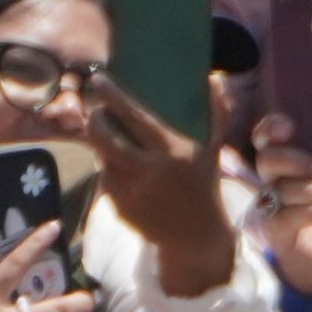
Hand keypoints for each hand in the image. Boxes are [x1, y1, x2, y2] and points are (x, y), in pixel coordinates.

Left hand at [85, 73, 235, 298]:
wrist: (195, 235)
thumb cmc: (203, 183)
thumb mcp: (213, 148)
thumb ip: (216, 111)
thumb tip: (213, 77)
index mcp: (174, 150)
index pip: (136, 116)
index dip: (113, 96)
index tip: (100, 80)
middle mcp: (150, 169)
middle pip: (104, 135)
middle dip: (95, 117)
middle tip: (96, 109)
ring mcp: (131, 189)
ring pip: (101, 155)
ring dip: (102, 142)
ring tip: (112, 136)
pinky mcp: (118, 205)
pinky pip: (106, 176)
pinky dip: (111, 167)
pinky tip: (126, 170)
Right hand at [252, 113, 311, 295]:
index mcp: (293, 160)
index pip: (270, 135)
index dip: (273, 126)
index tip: (291, 124)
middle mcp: (276, 179)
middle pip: (268, 158)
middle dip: (292, 157)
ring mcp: (273, 205)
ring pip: (281, 189)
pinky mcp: (276, 230)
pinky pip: (285, 217)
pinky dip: (310, 212)